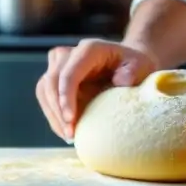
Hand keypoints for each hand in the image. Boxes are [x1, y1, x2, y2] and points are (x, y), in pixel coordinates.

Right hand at [36, 39, 158, 139]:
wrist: (128, 65)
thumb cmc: (135, 66)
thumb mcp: (141, 65)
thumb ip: (133, 71)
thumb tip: (120, 81)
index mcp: (89, 49)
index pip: (69, 72)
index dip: (66, 96)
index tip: (71, 119)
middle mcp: (70, 54)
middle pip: (52, 81)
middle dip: (57, 110)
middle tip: (70, 134)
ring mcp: (59, 66)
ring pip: (44, 90)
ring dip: (53, 115)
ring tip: (69, 136)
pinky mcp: (55, 79)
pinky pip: (46, 97)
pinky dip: (54, 116)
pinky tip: (66, 131)